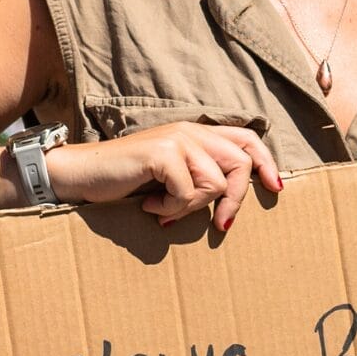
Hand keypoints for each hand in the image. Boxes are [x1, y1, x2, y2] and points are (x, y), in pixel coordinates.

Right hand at [45, 122, 283, 231]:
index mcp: (196, 133)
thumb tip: (231, 204)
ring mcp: (177, 139)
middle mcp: (190, 131)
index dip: (266, 163)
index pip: (247, 139)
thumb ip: (198, 176)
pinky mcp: (163, 153)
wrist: (81, 174)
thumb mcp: (169, 176)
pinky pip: (187, 193)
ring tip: (164, 209)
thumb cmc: (125, 181)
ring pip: (215, 184)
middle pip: (240, 164)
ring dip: (191, 207)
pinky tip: (150, 206)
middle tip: (219, 225)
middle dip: (235, 200)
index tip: (274, 189)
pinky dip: (170, 208)